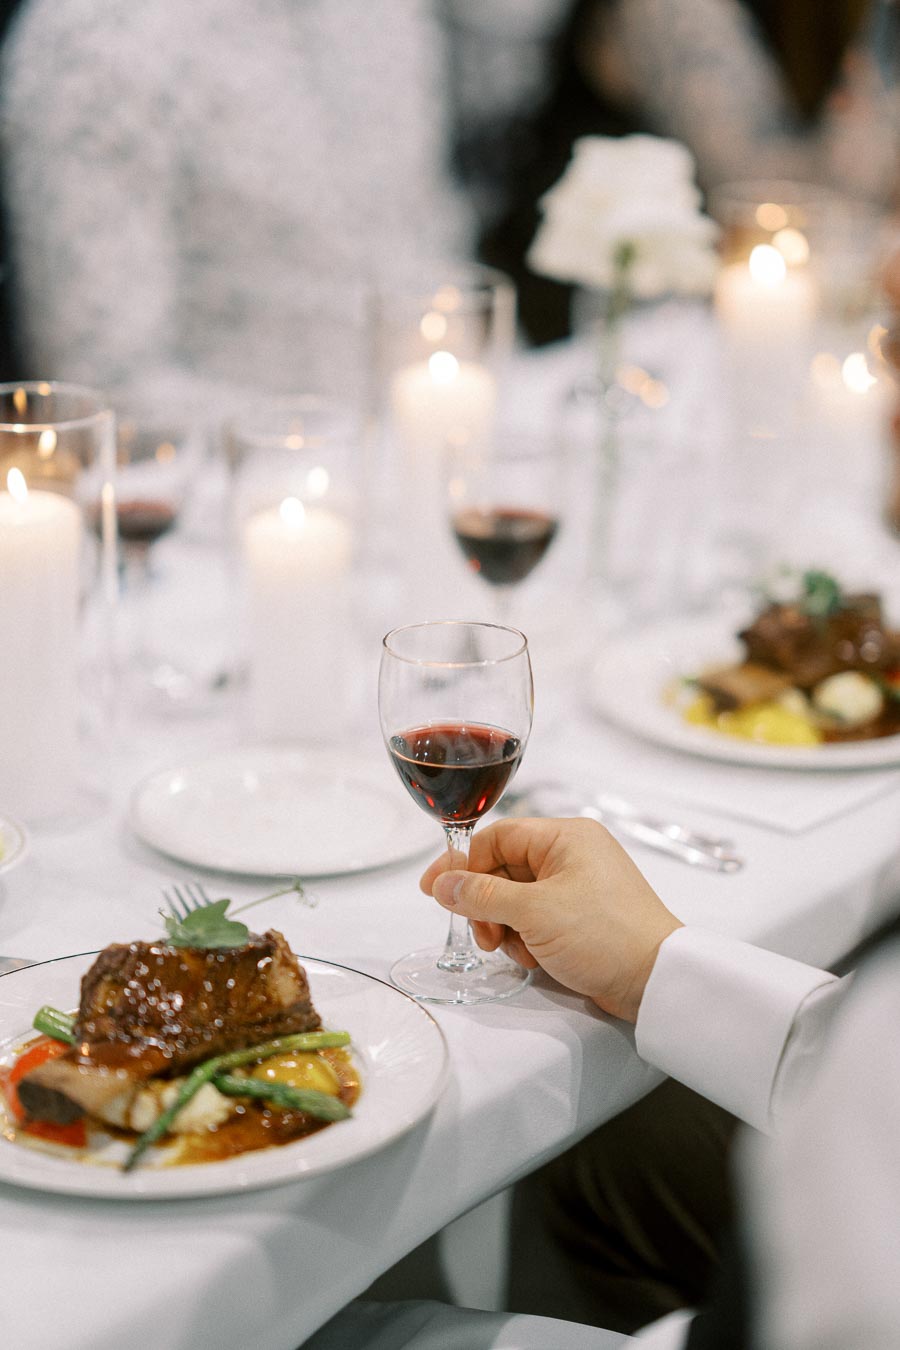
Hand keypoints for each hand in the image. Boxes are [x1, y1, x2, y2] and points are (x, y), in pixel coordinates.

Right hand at [420, 817, 681, 1022]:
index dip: (463, 863)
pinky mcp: (581, 917)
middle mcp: (572, 855)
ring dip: (505, 926)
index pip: (498, 838)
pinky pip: (536, 919)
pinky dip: (526, 938)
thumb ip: (482, 895)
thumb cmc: (605, 935)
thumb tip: (443, 885)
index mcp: (566, 837)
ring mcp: (577, 887)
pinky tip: (534, 958)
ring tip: (515, 951)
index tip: (435, 891)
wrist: (657, 980)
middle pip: (503, 869)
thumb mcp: (534, 911)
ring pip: (516, 898)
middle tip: (483, 935)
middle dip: (486, 904)